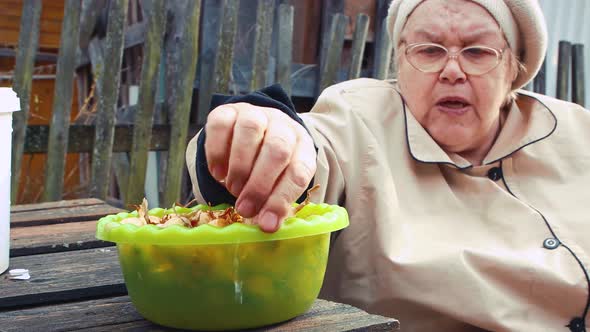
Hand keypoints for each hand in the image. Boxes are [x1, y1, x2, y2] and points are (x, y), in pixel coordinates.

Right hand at [204, 102, 316, 231]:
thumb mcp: (279, 183)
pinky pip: (221, 126)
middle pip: (277, 149)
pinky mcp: (228, 111)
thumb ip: (274, 202)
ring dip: (239, 168)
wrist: (256, 132)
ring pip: (250, 131)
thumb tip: (265, 225)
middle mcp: (282, 125)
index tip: (267, 225)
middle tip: (245, 209)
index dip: (282, 200)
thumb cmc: (269, 167)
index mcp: (302, 147)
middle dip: (259, 185)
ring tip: (232, 189)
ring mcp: (255, 114)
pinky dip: (217, 153)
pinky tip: (219, 172)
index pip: (299, 171)